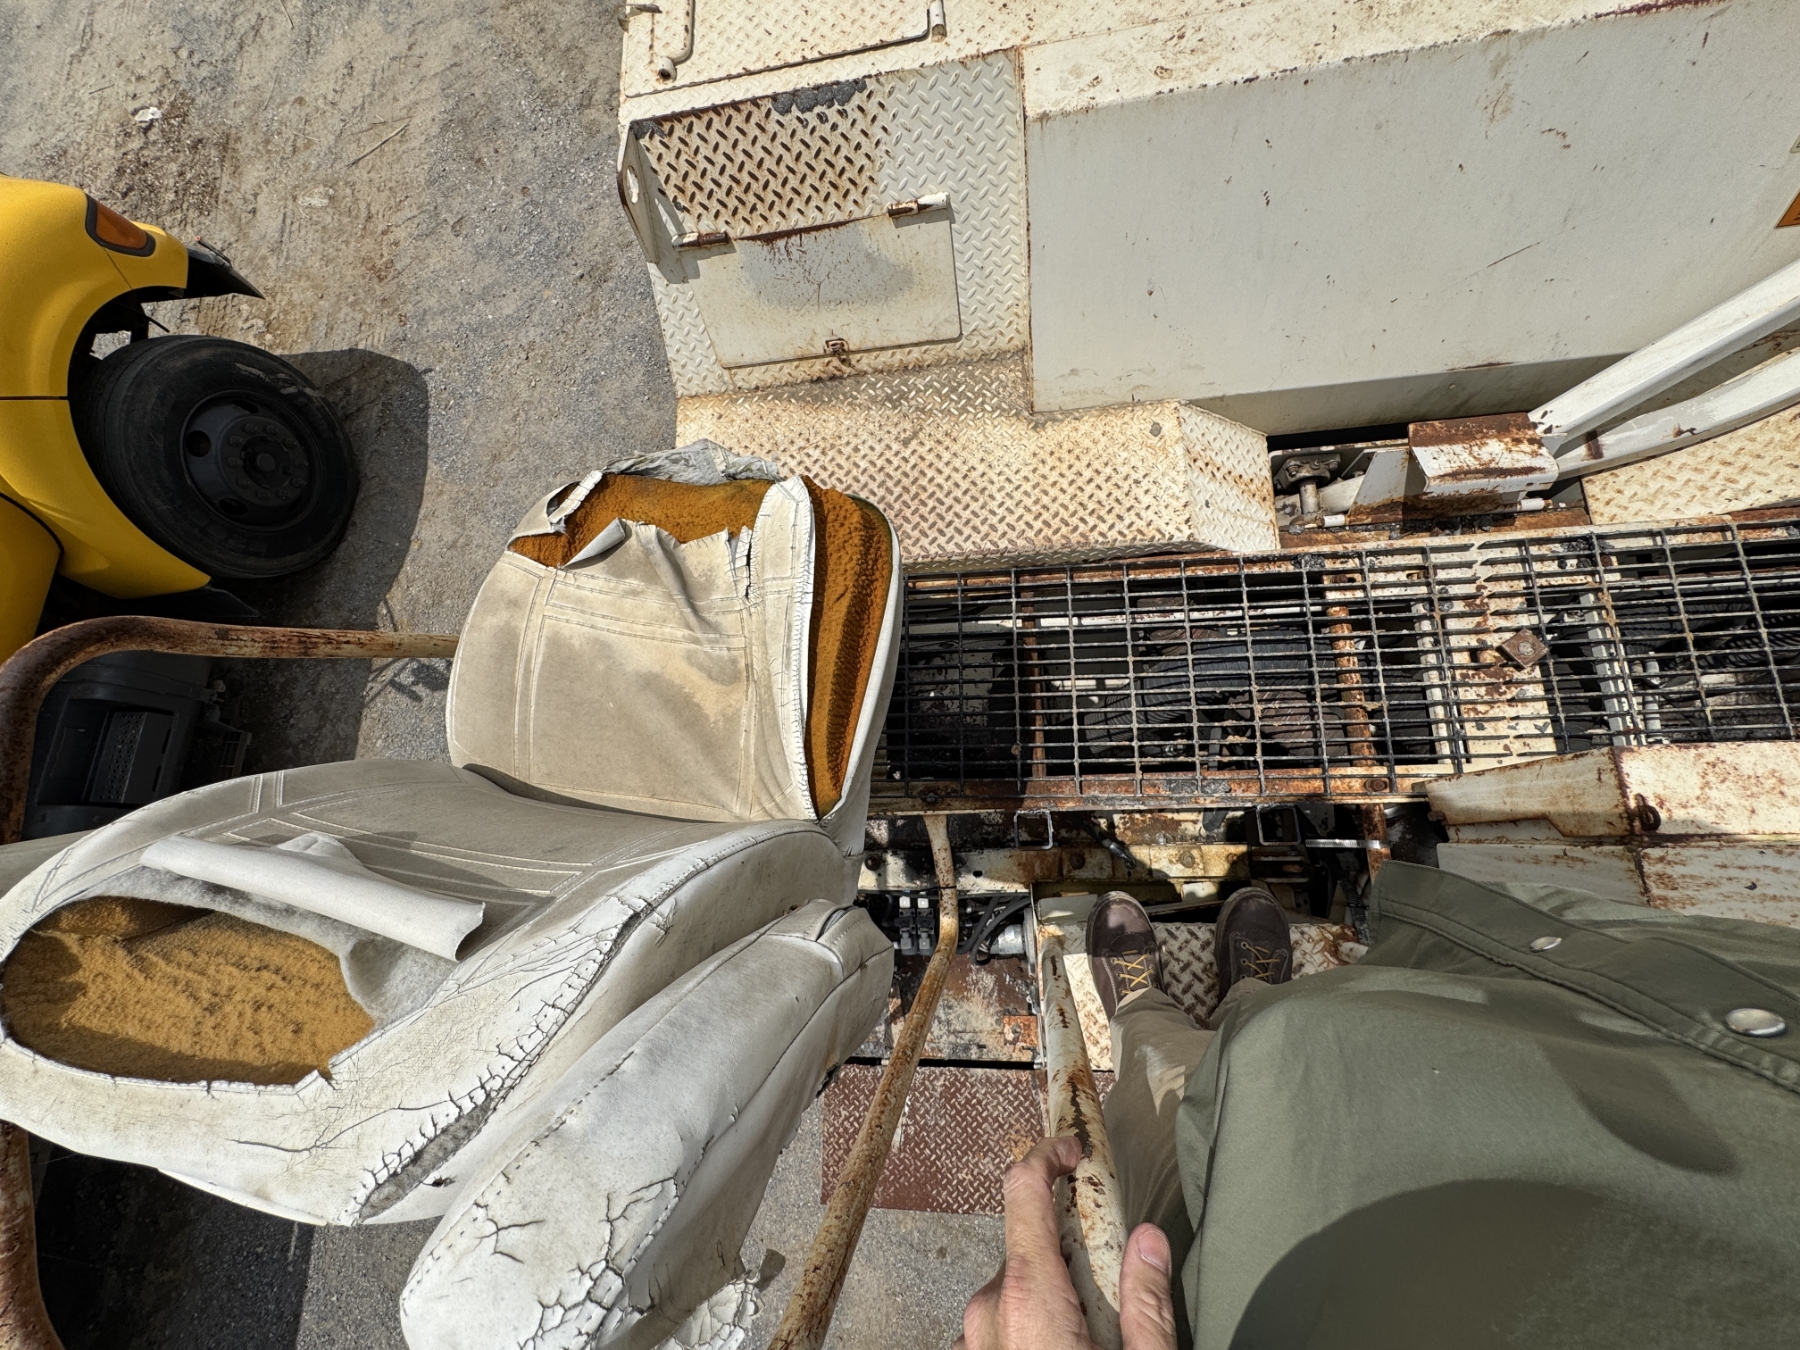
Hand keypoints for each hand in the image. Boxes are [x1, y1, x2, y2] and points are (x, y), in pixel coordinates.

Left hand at [956, 1135, 1177, 1349]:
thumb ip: (1146, 1304)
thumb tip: (1148, 1243)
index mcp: (1029, 1300)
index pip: (1024, 1193)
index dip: (1048, 1159)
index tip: (1069, 1150)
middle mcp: (989, 1311)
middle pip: (1029, 1250)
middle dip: (1069, 1258)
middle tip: (1107, 1295)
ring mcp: (970, 1338)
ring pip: (1014, 1290)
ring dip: (1048, 1300)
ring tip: (1086, 1340)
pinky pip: (998, 1324)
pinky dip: (1026, 1329)